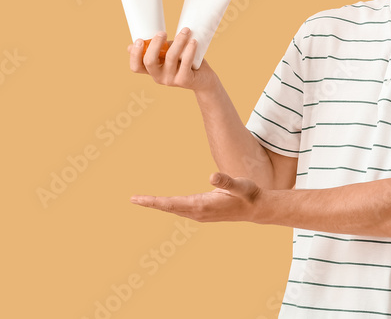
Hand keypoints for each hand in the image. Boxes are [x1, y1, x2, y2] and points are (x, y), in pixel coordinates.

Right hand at [126, 28, 218, 91]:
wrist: (204, 79)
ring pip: (170, 58)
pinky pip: (186, 62)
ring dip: (178, 41)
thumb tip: (131, 46)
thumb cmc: (183, 62)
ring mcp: (171, 80)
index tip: (139, 40)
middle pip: (149, 61)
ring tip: (186, 31)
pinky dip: (189, 49)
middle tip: (163, 32)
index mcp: (152, 70)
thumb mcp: (167, 55)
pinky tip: (193, 41)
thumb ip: (155, 50)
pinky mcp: (184, 80)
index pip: (136, 67)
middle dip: (155, 44)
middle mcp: (159, 77)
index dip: (134, 55)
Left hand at [130, 172, 262, 222]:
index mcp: (202, 205)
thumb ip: (226, 181)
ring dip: (158, 205)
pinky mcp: (202, 213)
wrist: (257, 209)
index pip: (171, 204)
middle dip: (151, 203)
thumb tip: (211, 175)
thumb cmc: (249, 195)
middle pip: (169, 208)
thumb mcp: (241, 185)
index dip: (154, 201)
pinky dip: (168, 206)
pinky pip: (180, 209)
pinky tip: (163, 203)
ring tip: (142, 200)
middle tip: (132, 199)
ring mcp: (200, 214)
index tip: (137, 199)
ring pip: (174, 209)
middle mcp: (198, 212)